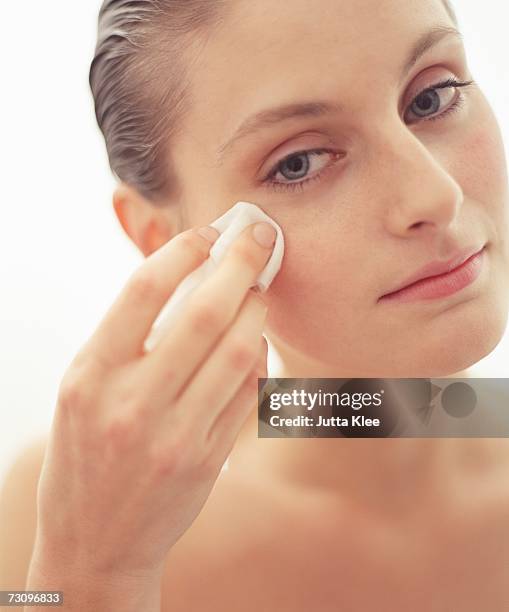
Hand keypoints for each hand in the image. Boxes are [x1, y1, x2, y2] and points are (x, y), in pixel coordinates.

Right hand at [30, 221, 275, 582]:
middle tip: (260, 237)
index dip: (183, 250)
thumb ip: (128, 338)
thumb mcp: (86, 389)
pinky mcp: (207, 459)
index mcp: (91, 374)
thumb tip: (189, 279)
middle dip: (241, 264)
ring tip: (261, 289)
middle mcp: (132, 402)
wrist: (95, 541)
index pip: (143, 290)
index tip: (208, 232)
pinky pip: (248, 392)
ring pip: (239, 351)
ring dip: (258, 309)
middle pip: (204, 313)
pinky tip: (256, 340)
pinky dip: (258, 356)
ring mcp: (174, 434)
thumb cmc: (85, 452)